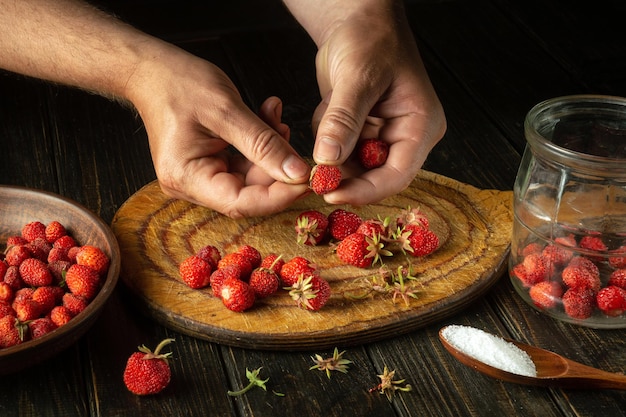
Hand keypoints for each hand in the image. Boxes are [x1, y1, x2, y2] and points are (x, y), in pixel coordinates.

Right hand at [126, 45, 310, 217]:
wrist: (151, 69)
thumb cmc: (178, 83)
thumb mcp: (226, 111)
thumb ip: (263, 144)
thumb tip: (297, 173)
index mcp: (186, 177)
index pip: (241, 203)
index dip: (278, 196)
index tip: (307, 179)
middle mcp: (190, 184)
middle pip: (248, 192)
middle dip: (276, 167)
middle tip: (294, 139)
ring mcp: (198, 176)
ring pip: (249, 176)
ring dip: (269, 150)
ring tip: (275, 117)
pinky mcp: (207, 164)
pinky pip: (242, 163)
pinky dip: (258, 144)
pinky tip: (267, 119)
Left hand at [310, 7, 445, 204]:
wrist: (356, 19)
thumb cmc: (370, 38)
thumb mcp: (358, 77)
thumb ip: (344, 120)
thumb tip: (328, 160)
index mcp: (420, 126)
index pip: (397, 175)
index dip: (364, 191)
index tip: (330, 192)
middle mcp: (404, 136)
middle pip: (373, 175)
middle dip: (342, 171)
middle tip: (313, 168)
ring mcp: (382, 135)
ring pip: (350, 165)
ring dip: (331, 148)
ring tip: (327, 111)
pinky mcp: (361, 131)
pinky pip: (338, 149)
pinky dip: (325, 134)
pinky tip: (328, 105)